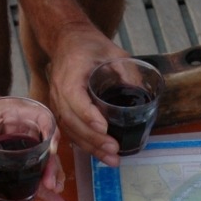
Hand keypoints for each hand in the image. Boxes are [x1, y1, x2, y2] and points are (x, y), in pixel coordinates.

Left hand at [0, 92, 68, 200]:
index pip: (41, 117)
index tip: (52, 149)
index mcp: (14, 113)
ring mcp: (22, 145)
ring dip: (51, 177)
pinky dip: (43, 188)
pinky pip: (33, 173)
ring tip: (54, 192)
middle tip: (50, 183)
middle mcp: (23, 128)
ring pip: (43, 161)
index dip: (51, 132)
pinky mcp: (18, 161)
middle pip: (45, 145)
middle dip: (52, 165)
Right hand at [46, 22, 127, 166]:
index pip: (75, 97)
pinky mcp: (61, 110)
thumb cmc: (89, 45)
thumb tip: (143, 94)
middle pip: (72, 120)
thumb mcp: (113, 51)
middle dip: (93, 138)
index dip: (88, 114)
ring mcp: (57, 102)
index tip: (104, 128)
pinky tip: (101, 155)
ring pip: (70, 130)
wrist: (67, 41)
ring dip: (90, 147)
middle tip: (114, 149)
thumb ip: (128, 71)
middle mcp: (59, 90)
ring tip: (112, 159)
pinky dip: (85, 145)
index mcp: (70, 73)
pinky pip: (70, 131)